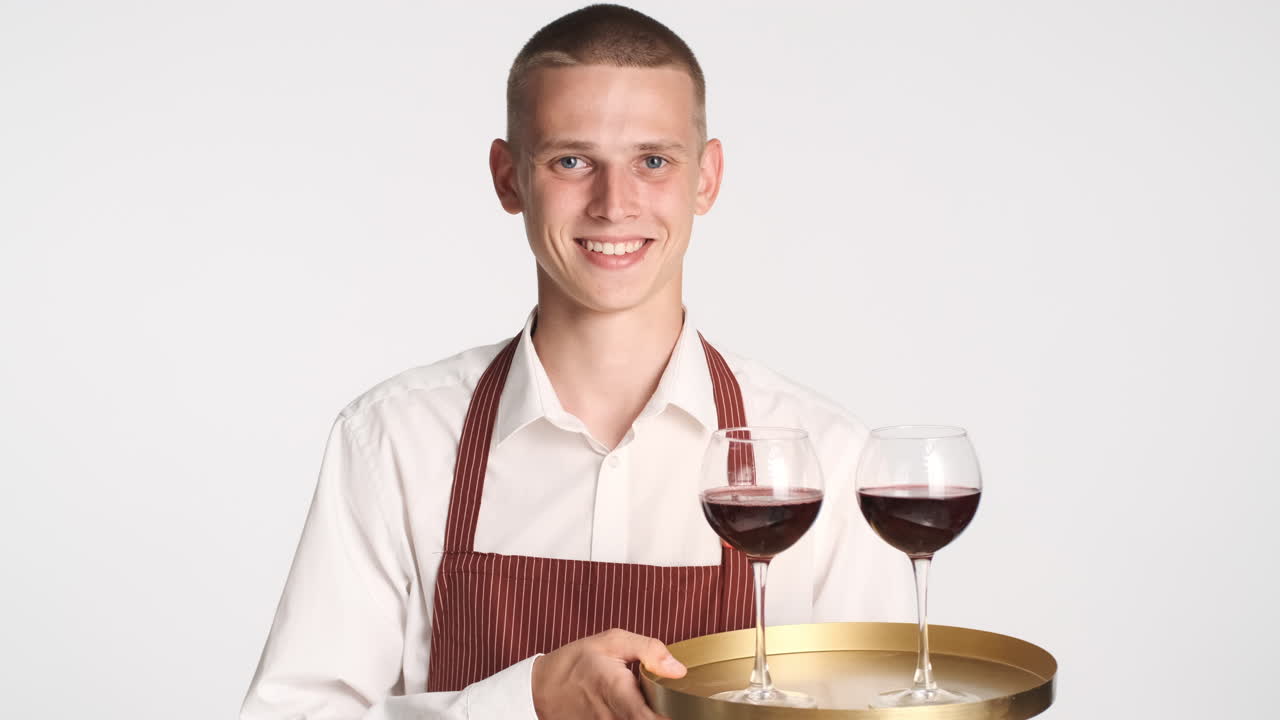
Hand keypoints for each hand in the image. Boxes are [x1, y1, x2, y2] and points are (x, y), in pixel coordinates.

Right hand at [531, 628, 686, 719]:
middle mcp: (614, 719)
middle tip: (679, 704)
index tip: (689, 709)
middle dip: (666, 712)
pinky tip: (643, 708)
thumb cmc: (577, 662)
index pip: (652, 718)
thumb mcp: (613, 641)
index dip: (673, 714)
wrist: (541, 687)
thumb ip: (649, 650)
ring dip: (652, 714)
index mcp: (618, 692)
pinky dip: (638, 717)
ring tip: (660, 704)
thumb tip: (679, 670)